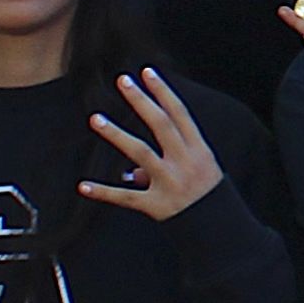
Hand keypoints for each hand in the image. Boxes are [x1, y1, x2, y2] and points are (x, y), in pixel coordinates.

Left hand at [78, 66, 223, 221]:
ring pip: (140, 153)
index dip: (163, 91)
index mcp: (199, 149)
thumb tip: (132, 171)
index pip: (180, 114)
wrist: (221, 231)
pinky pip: (126, 198)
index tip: (147, 71)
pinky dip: (104, 192)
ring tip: (95, 118)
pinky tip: (83, 186)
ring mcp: (170, 183)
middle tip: (122, 81)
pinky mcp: (156, 206)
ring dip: (116, 135)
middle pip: (160, 125)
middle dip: (141, 101)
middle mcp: (185, 162)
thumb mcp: (198, 171)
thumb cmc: (207, 194)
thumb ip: (169, 161)